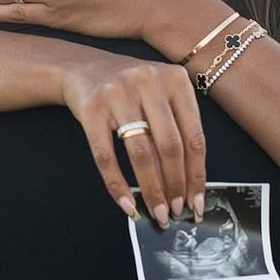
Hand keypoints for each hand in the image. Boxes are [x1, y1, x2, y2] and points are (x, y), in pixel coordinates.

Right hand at [60, 53, 207, 228]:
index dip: (196, 174)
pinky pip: (106, 155)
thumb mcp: (161, 94)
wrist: (83, 68)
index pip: (194, 136)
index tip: (196, 201)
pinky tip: (126, 203)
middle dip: (175, 186)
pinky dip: (117, 184)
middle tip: (175, 211)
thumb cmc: (130, 88)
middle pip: (170, 146)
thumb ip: (177, 126)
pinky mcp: (91, 108)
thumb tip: (188, 183)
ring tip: (156, 211)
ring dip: (151, 189)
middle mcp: (148, 82)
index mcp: (175, 80)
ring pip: (141, 153)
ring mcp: (118, 94)